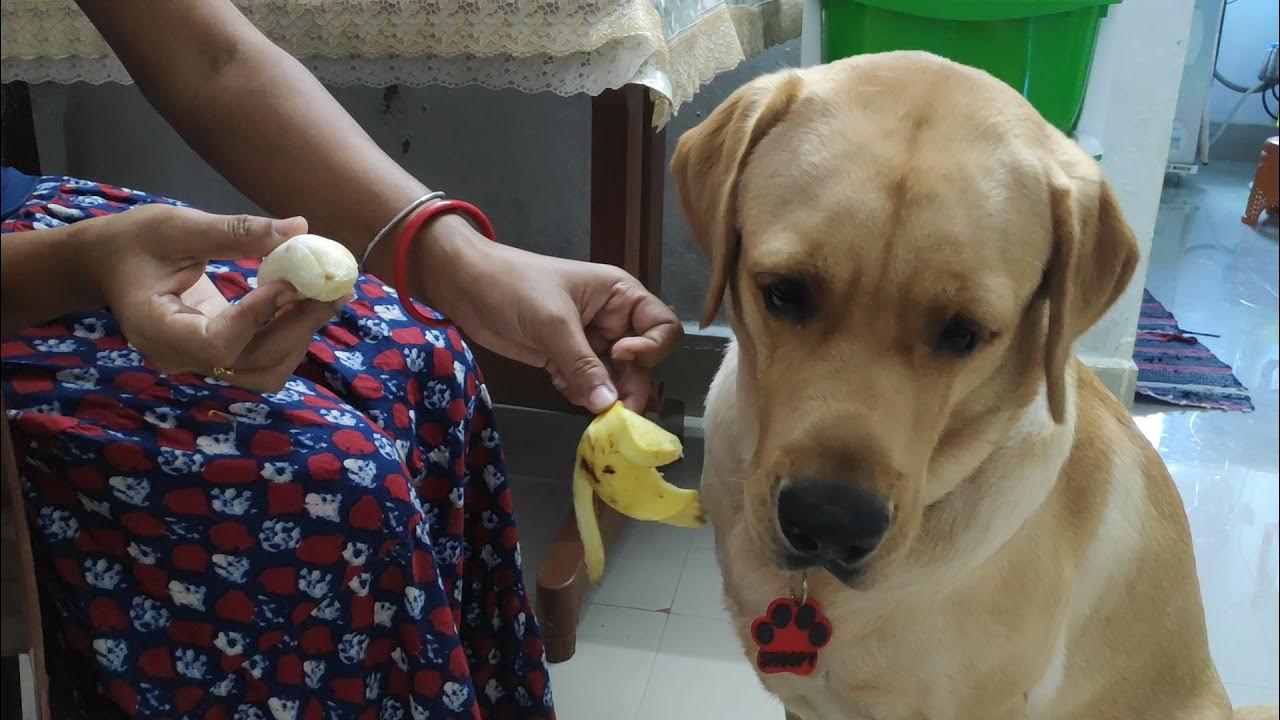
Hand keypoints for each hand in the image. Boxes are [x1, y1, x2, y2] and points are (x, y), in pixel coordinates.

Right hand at [81, 204, 349, 391]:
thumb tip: (298, 229)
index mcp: (156, 330)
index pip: (217, 343)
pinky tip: (307, 302)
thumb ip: (234, 232)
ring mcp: (200, 364)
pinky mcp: (220, 358)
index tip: (288, 282)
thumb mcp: (176, 226)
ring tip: (328, 296)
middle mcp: (180, 358)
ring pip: (266, 370)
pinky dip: (292, 335)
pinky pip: (265, 359)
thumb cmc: (135, 241)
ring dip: (302, 335)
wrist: (111, 264)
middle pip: (253, 362)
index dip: (258, 317)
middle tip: (334, 287)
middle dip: (299, 325)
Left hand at [420, 216, 681, 413]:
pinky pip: (586, 385)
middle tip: (611, 413)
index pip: (662, 327)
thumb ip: (582, 365)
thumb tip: (607, 405)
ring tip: (574, 393)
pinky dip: (576, 391)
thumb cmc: (512, 286)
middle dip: (628, 386)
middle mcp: (613, 320)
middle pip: (641, 363)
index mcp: (620, 295)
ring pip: (614, 379)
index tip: (621, 356)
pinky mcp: (566, 359)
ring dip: (599, 394)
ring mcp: (590, 342)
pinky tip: (555, 380)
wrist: (463, 285)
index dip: (651, 348)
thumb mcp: (552, 322)